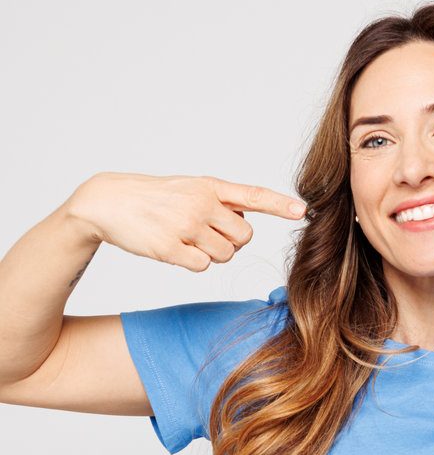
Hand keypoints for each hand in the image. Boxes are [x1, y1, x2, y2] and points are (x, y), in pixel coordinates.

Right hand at [64, 172, 307, 272]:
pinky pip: (203, 267)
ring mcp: (186, 225)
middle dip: (232, 242)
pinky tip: (174, 248)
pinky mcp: (170, 248)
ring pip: (225, 255)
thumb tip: (246, 226)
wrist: (108, 202)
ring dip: (211, 254)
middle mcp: (201, 203)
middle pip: (244, 238)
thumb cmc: (157, 198)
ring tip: (187, 239)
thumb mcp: (191, 189)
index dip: (279, 205)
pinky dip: (193, 263)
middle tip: (206, 234)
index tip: (304, 211)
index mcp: (210, 187)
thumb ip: (221, 205)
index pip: (253, 196)